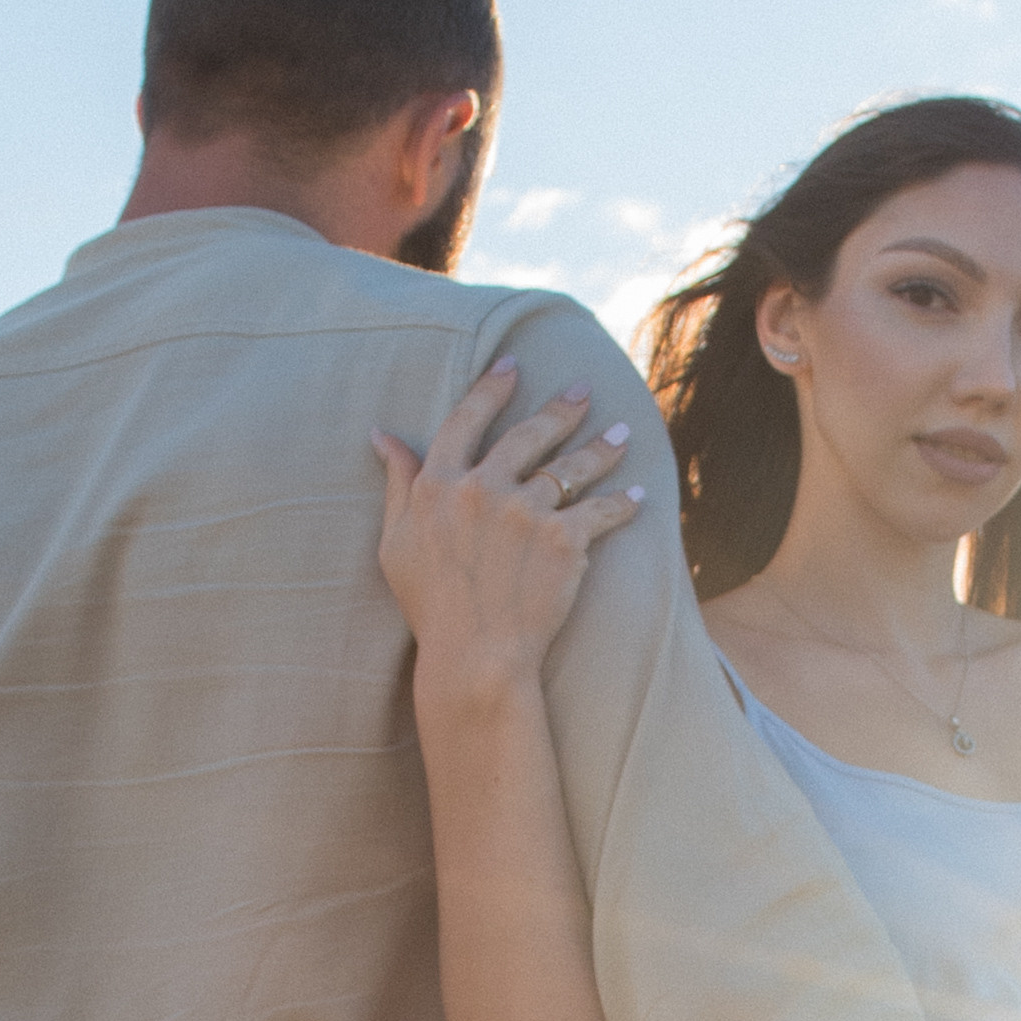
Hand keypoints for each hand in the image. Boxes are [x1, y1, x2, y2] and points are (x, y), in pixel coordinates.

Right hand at [376, 360, 639, 684]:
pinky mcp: (564, 541)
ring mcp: (526, 512)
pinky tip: (638, 496)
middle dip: (560, 409)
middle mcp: (483, 488)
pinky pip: (601, 511)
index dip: (491, 388)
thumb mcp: (395, 541)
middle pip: (528, 434)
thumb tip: (382, 435)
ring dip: (601, 447)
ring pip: (571, 467)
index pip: (466, 421)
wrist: (474, 655)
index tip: (512, 366)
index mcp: (439, 484)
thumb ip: (397, 484)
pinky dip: (623, 504)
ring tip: (621, 434)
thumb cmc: (430, 605)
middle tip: (582, 390)